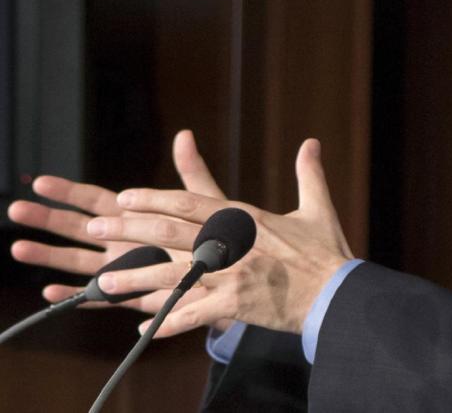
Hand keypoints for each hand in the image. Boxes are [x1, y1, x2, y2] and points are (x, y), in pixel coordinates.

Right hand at [6, 130, 225, 313]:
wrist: (228, 274)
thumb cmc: (212, 236)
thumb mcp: (201, 201)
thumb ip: (190, 170)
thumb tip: (185, 134)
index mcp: (132, 217)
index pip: (93, 201)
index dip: (67, 192)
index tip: (41, 182)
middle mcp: (120, 242)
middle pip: (75, 228)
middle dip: (46, 218)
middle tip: (16, 209)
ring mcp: (121, 268)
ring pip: (77, 261)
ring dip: (48, 255)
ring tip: (19, 247)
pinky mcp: (130, 294)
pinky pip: (97, 297)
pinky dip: (74, 294)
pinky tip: (51, 291)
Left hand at [91, 137, 351, 337]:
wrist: (338, 293)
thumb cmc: (327, 252)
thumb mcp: (318, 208)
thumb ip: (308, 174)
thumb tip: (311, 142)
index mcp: (246, 218)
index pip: (190, 202)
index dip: (155, 198)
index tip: (126, 196)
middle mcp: (233, 243)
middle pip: (171, 232)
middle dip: (129, 229)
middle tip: (96, 226)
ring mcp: (232, 275)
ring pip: (173, 274)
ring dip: (136, 277)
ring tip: (105, 280)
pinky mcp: (235, 305)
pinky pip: (193, 314)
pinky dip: (167, 322)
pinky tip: (143, 327)